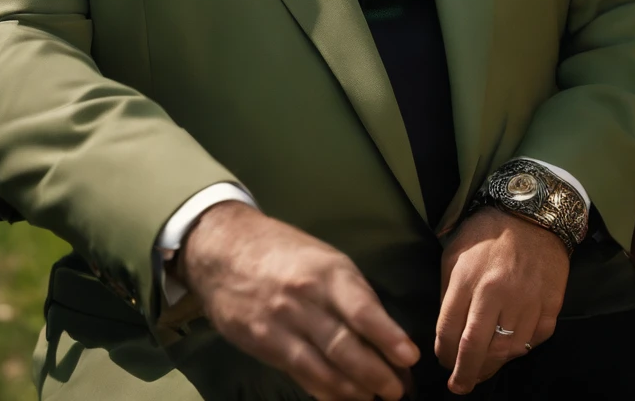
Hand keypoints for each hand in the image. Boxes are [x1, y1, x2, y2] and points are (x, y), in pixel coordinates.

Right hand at [178, 201, 419, 400]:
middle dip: (376, 374)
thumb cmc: (284, 251)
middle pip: (345, 345)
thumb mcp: (323, 257)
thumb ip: (351, 292)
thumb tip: (385, 332)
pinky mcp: (262, 343)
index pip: (362, 309)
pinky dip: (325, 391)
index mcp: (327, 271)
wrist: (224, 249)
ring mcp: (281, 323)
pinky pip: (300, 373)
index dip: (387, 336)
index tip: (410, 358)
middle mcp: (305, 297)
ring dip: (354, 390)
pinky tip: (343, 398)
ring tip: (375, 399)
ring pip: (324, 366)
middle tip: (398, 391)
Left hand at [435, 206, 568, 393]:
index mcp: (468, 278)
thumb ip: (449, 291)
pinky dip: (518, 350)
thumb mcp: (456, 253)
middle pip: (476, 349)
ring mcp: (526, 301)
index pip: (449, 331)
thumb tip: (447, 331)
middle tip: (459, 386)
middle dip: (464, 374)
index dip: (443, 354)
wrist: (533, 214)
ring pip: (506, 351)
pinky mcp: (549, 306)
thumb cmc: (487, 232)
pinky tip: (507, 350)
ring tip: (481, 371)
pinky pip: (533, 341)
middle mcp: (497, 293)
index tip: (443, 362)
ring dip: (491, 366)